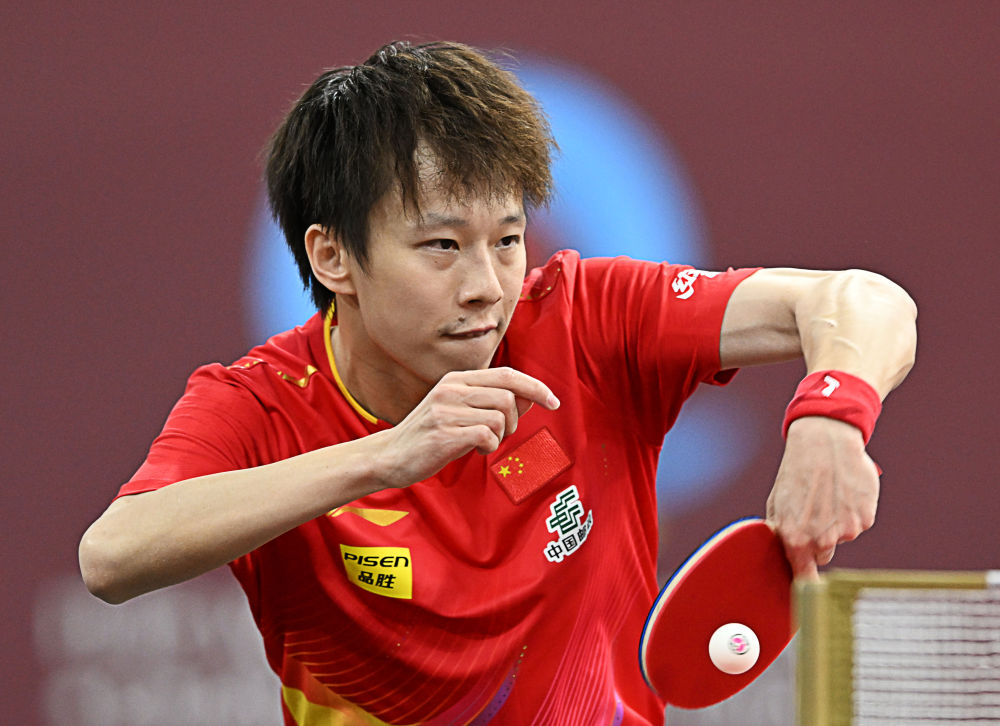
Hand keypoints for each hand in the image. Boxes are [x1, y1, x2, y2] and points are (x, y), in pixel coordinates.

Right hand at [374, 367, 559, 487]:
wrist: (389, 456)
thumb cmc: (430, 435)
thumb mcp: (460, 411)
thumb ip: (492, 402)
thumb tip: (531, 397)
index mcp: (457, 379)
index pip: (508, 374)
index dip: (535, 387)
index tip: (553, 402)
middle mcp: (451, 389)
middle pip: (509, 396)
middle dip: (515, 420)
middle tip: (500, 435)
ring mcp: (446, 409)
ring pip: (500, 416)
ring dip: (501, 435)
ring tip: (483, 443)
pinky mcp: (444, 432)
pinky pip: (487, 435)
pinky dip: (489, 447)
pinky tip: (475, 451)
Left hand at [765, 416, 879, 580]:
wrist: (824, 442)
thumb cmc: (796, 472)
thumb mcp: (777, 503)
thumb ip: (780, 533)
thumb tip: (780, 553)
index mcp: (796, 538)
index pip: (804, 578)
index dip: (806, 584)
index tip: (809, 592)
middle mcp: (823, 539)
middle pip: (823, 555)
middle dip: (818, 541)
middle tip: (814, 513)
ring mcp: (847, 530)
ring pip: (841, 537)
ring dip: (836, 523)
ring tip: (827, 495)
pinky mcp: (866, 518)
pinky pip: (858, 523)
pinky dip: (853, 511)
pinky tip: (843, 490)